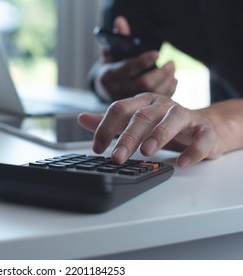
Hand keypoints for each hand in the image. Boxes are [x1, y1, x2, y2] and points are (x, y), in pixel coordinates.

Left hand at [78, 93, 226, 167]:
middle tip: (116, 157)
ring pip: (172, 120)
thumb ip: (110, 121)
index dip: (106, 128)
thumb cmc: (164, 125)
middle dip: (127, 137)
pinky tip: (182, 162)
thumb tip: (81, 118)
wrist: (205, 126)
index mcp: (143, 103)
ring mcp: (185, 116)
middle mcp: (162, 106)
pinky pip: (201, 138)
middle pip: (143, 116)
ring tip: (146, 152)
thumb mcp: (134, 121)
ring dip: (158, 136)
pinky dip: (192, 150)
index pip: (120, 109)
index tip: (97, 149)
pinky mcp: (204, 130)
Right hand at [95, 16, 176, 100]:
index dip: (144, 61)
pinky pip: (156, 102)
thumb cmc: (111, 66)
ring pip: (153, 94)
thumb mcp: (110, 52)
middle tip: (171, 63)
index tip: (157, 53)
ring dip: (167, 81)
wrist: (105, 89)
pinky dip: (168, 91)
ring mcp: (127, 103)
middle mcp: (117, 91)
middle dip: (161, 73)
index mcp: (109, 75)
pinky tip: (173, 81)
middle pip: (144, 84)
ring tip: (173, 70)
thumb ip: (118, 38)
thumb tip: (121, 22)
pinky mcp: (137, 110)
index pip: (128, 69)